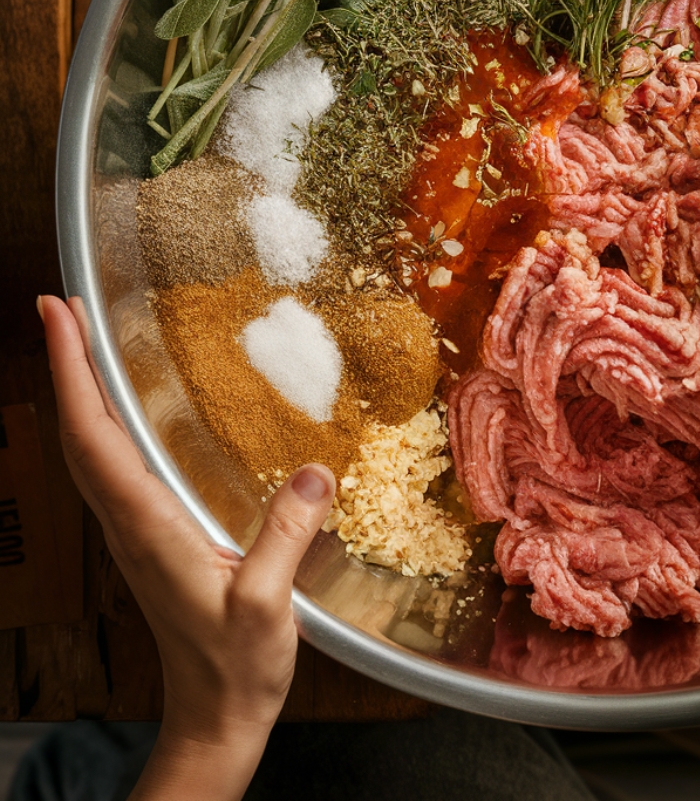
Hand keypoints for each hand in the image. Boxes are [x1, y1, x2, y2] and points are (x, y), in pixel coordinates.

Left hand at [39, 295, 333, 800]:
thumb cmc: (234, 669)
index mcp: (147, 527)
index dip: (72, 373)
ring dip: (82, 393)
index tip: (57, 316)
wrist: (214, 717)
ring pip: (93, 450)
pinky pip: (118, 468)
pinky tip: (131, 412)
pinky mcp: (154, 538)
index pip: (94, 437)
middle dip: (65, 367)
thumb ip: (283, 535)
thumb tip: (315, 469)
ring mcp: (138, 531)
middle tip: (61, 309)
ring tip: (87, 345)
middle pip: (81, 434)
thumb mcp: (264, 605)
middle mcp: (131, 522)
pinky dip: (108, 424)